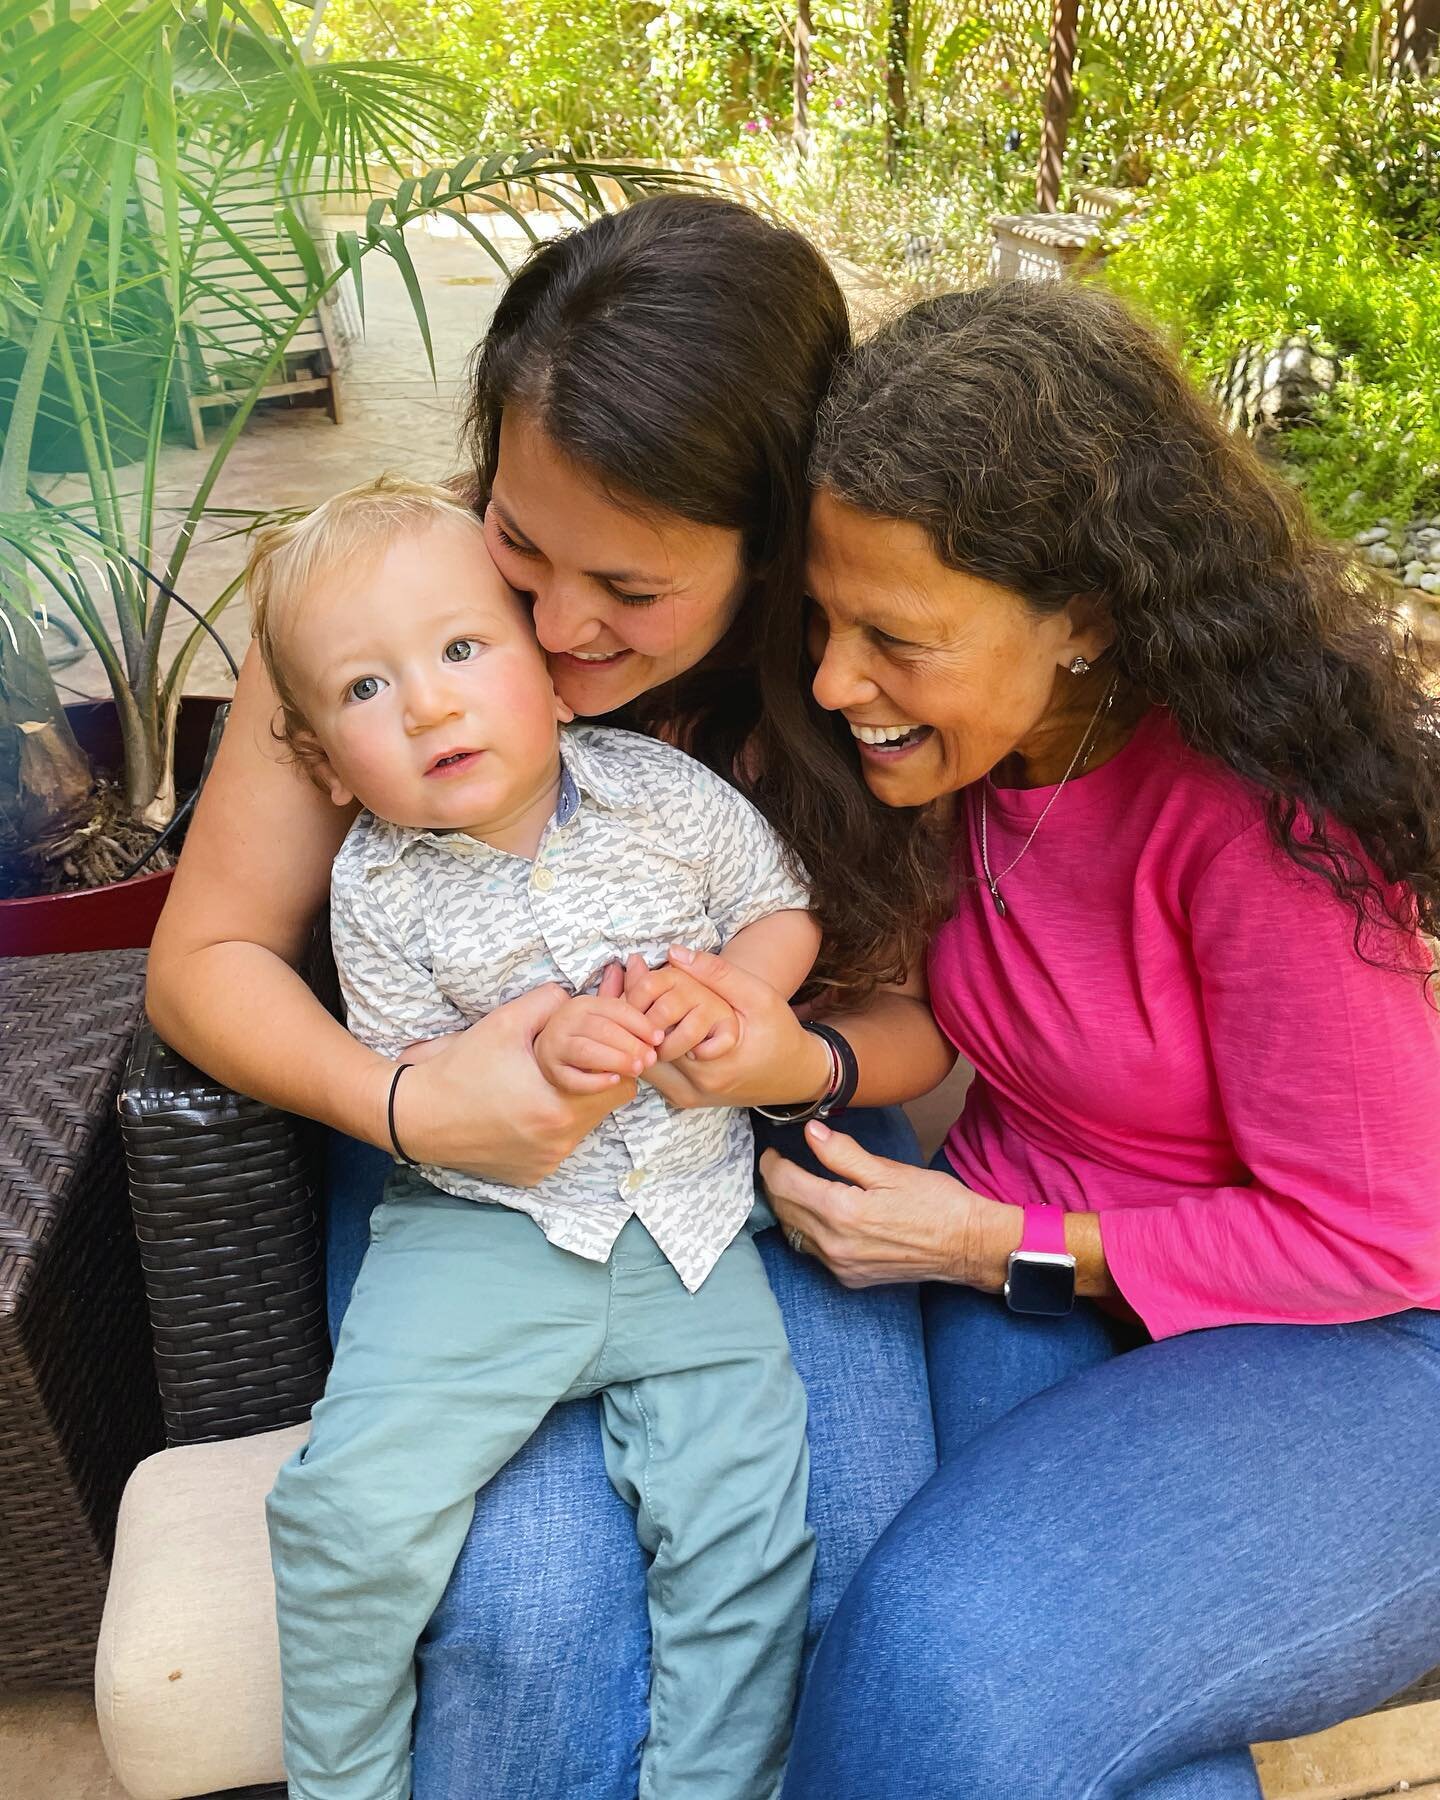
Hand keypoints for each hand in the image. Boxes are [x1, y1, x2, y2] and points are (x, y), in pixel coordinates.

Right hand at [393, 976, 639, 1186]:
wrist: (415, 1115)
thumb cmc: (461, 1067)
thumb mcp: (506, 1021)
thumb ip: (552, 1002)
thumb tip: (584, 996)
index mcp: (558, 1108)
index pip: (623, 1085)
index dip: (618, 1060)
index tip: (604, 1047)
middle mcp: (557, 1143)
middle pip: (606, 1107)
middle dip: (600, 1079)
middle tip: (576, 1061)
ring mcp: (545, 1162)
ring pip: (584, 1127)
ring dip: (576, 1102)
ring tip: (546, 1081)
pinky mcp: (532, 1174)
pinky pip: (558, 1145)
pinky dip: (551, 1125)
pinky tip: (526, 1108)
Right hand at [534, 980, 663, 1094]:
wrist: (552, 1051)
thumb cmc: (588, 1031)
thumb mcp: (605, 1011)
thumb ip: (624, 990)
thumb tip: (637, 960)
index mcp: (582, 1004)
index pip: (614, 1009)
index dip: (640, 1023)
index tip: (659, 1037)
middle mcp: (565, 1022)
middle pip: (601, 1030)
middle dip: (631, 1044)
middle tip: (651, 1058)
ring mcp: (555, 1047)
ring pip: (586, 1052)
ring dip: (615, 1060)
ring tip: (637, 1069)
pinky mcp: (553, 1072)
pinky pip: (573, 1078)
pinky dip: (595, 1081)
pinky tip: (614, 1080)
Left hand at [637, 946, 830, 1111]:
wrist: (795, 1074)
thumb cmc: (780, 1032)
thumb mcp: (757, 996)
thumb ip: (716, 973)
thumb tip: (674, 953)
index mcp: (709, 1064)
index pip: (651, 1029)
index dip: (636, 997)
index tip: (636, 972)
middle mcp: (692, 1088)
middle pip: (640, 1048)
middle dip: (631, 1015)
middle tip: (626, 984)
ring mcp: (686, 1098)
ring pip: (642, 1063)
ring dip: (637, 1033)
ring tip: (639, 1003)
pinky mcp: (685, 1100)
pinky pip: (653, 1073)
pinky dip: (647, 1047)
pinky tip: (653, 1024)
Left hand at [760, 1119, 1019, 1289]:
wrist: (968, 1246)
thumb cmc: (936, 1203)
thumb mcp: (889, 1170)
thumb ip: (843, 1153)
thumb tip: (811, 1132)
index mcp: (842, 1212)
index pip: (784, 1186)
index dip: (771, 1165)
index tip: (771, 1152)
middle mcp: (835, 1245)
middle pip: (784, 1211)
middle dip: (775, 1185)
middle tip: (777, 1164)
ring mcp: (842, 1267)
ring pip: (794, 1234)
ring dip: (788, 1209)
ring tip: (793, 1186)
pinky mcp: (851, 1279)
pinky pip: (814, 1252)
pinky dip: (807, 1231)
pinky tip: (818, 1215)